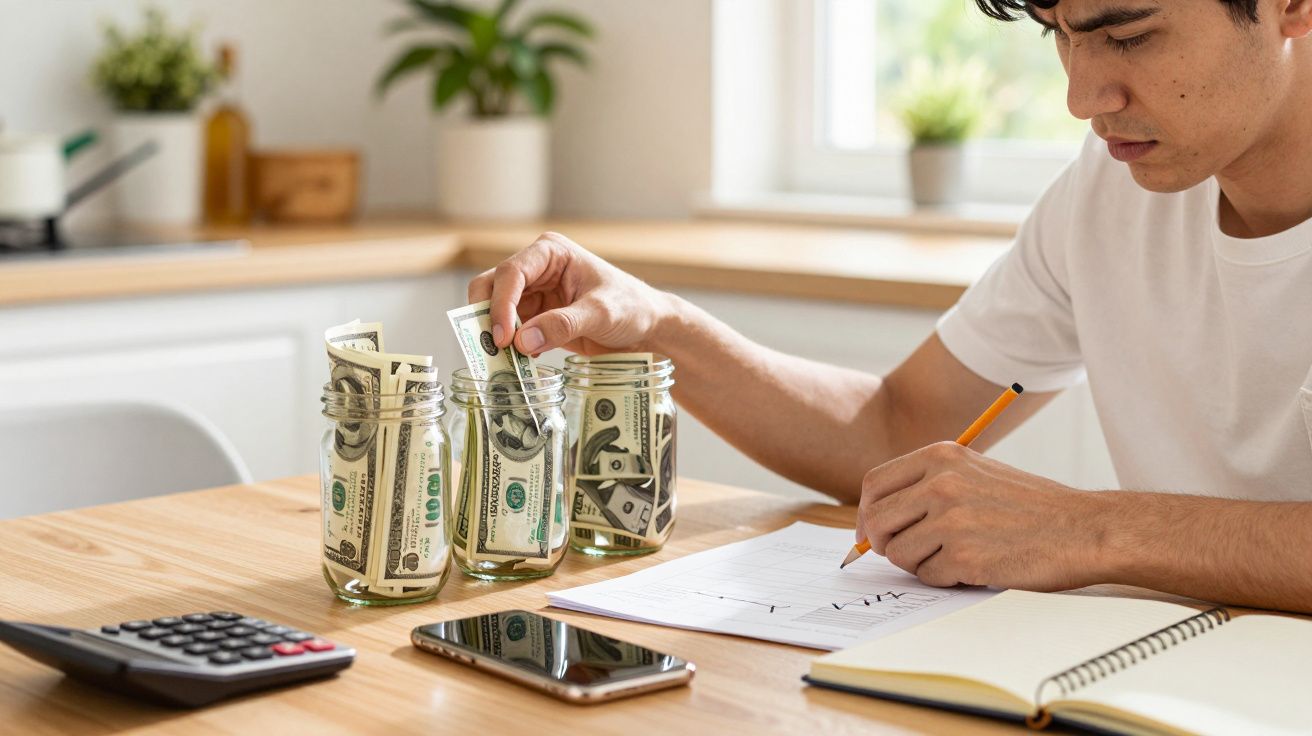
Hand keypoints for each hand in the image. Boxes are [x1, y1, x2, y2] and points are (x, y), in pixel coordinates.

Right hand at [467, 232, 674, 355]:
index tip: (502, 336)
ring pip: (495, 311)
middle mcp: (536, 268)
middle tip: (492, 348)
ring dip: (495, 335)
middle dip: (487, 316)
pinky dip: (508, 347)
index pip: (511, 273)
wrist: (647, 328)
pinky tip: (519, 364)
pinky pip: (510, 331)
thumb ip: (563, 325)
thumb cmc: (631, 307)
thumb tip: (521, 341)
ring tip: (503, 362)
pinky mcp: (535, 317)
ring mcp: (533, 293)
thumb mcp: (601, 314)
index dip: (500, 303)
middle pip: (491, 286)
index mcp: (550, 253)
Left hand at [857, 441, 1111, 590]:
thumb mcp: (975, 472)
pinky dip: (946, 579)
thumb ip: (928, 485)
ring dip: (920, 563)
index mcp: (941, 456)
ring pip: (899, 554)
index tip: (871, 531)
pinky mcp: (965, 557)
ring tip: (956, 555)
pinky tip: (977, 566)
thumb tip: (876, 516)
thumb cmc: (1031, 505)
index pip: (874, 484)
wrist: (1084, 528)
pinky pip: (929, 576)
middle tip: (905, 552)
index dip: (867, 512)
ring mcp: (952, 520)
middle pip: (877, 521)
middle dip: (884, 543)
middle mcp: (941, 483)